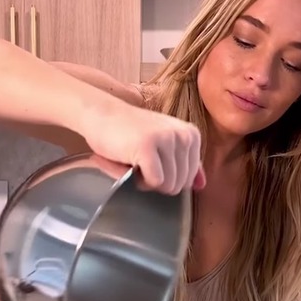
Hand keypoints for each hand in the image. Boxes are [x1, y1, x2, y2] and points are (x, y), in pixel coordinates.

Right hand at [80, 104, 205, 194]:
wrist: (100, 113)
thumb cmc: (128, 132)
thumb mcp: (162, 145)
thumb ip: (184, 164)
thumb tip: (201, 185)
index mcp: (191, 135)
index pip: (189, 178)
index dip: (166, 177)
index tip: (151, 160)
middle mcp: (183, 136)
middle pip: (179, 185)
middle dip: (156, 182)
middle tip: (140, 163)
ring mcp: (166, 140)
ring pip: (168, 186)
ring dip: (146, 181)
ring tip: (134, 162)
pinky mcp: (148, 148)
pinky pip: (154, 182)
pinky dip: (138, 181)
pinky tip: (129, 165)